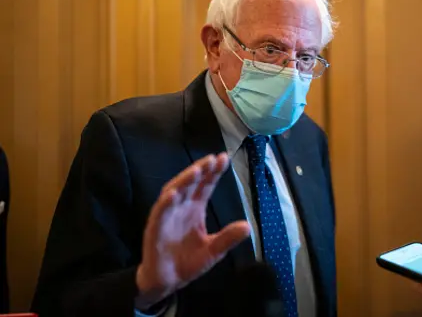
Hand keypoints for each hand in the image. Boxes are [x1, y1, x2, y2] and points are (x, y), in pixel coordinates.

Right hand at [135, 154, 250, 308]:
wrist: (168, 282)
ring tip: (196, 170)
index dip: (213, 172)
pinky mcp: (155, 229)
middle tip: (212, 160)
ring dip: (184, 180)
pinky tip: (173, 194)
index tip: (224, 158)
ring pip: (173, 192)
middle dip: (200, 170)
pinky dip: (165, 203)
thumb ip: (228, 238)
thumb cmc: (188, 262)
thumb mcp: (214, 251)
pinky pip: (159, 214)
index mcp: (195, 208)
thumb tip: (248, 226)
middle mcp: (181, 208)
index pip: (205, 186)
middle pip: (190, 183)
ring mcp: (167, 216)